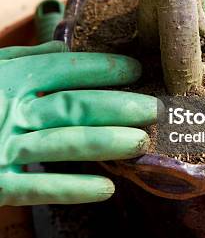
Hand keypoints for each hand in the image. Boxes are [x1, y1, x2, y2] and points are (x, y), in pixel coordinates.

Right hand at [0, 41, 155, 205]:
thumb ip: (25, 61)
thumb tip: (61, 48)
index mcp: (12, 82)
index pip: (63, 69)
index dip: (102, 68)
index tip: (136, 69)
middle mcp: (11, 112)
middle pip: (73, 105)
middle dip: (117, 106)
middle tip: (155, 108)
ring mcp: (2, 149)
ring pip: (63, 143)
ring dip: (105, 142)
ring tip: (141, 142)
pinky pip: (38, 189)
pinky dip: (72, 189)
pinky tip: (106, 188)